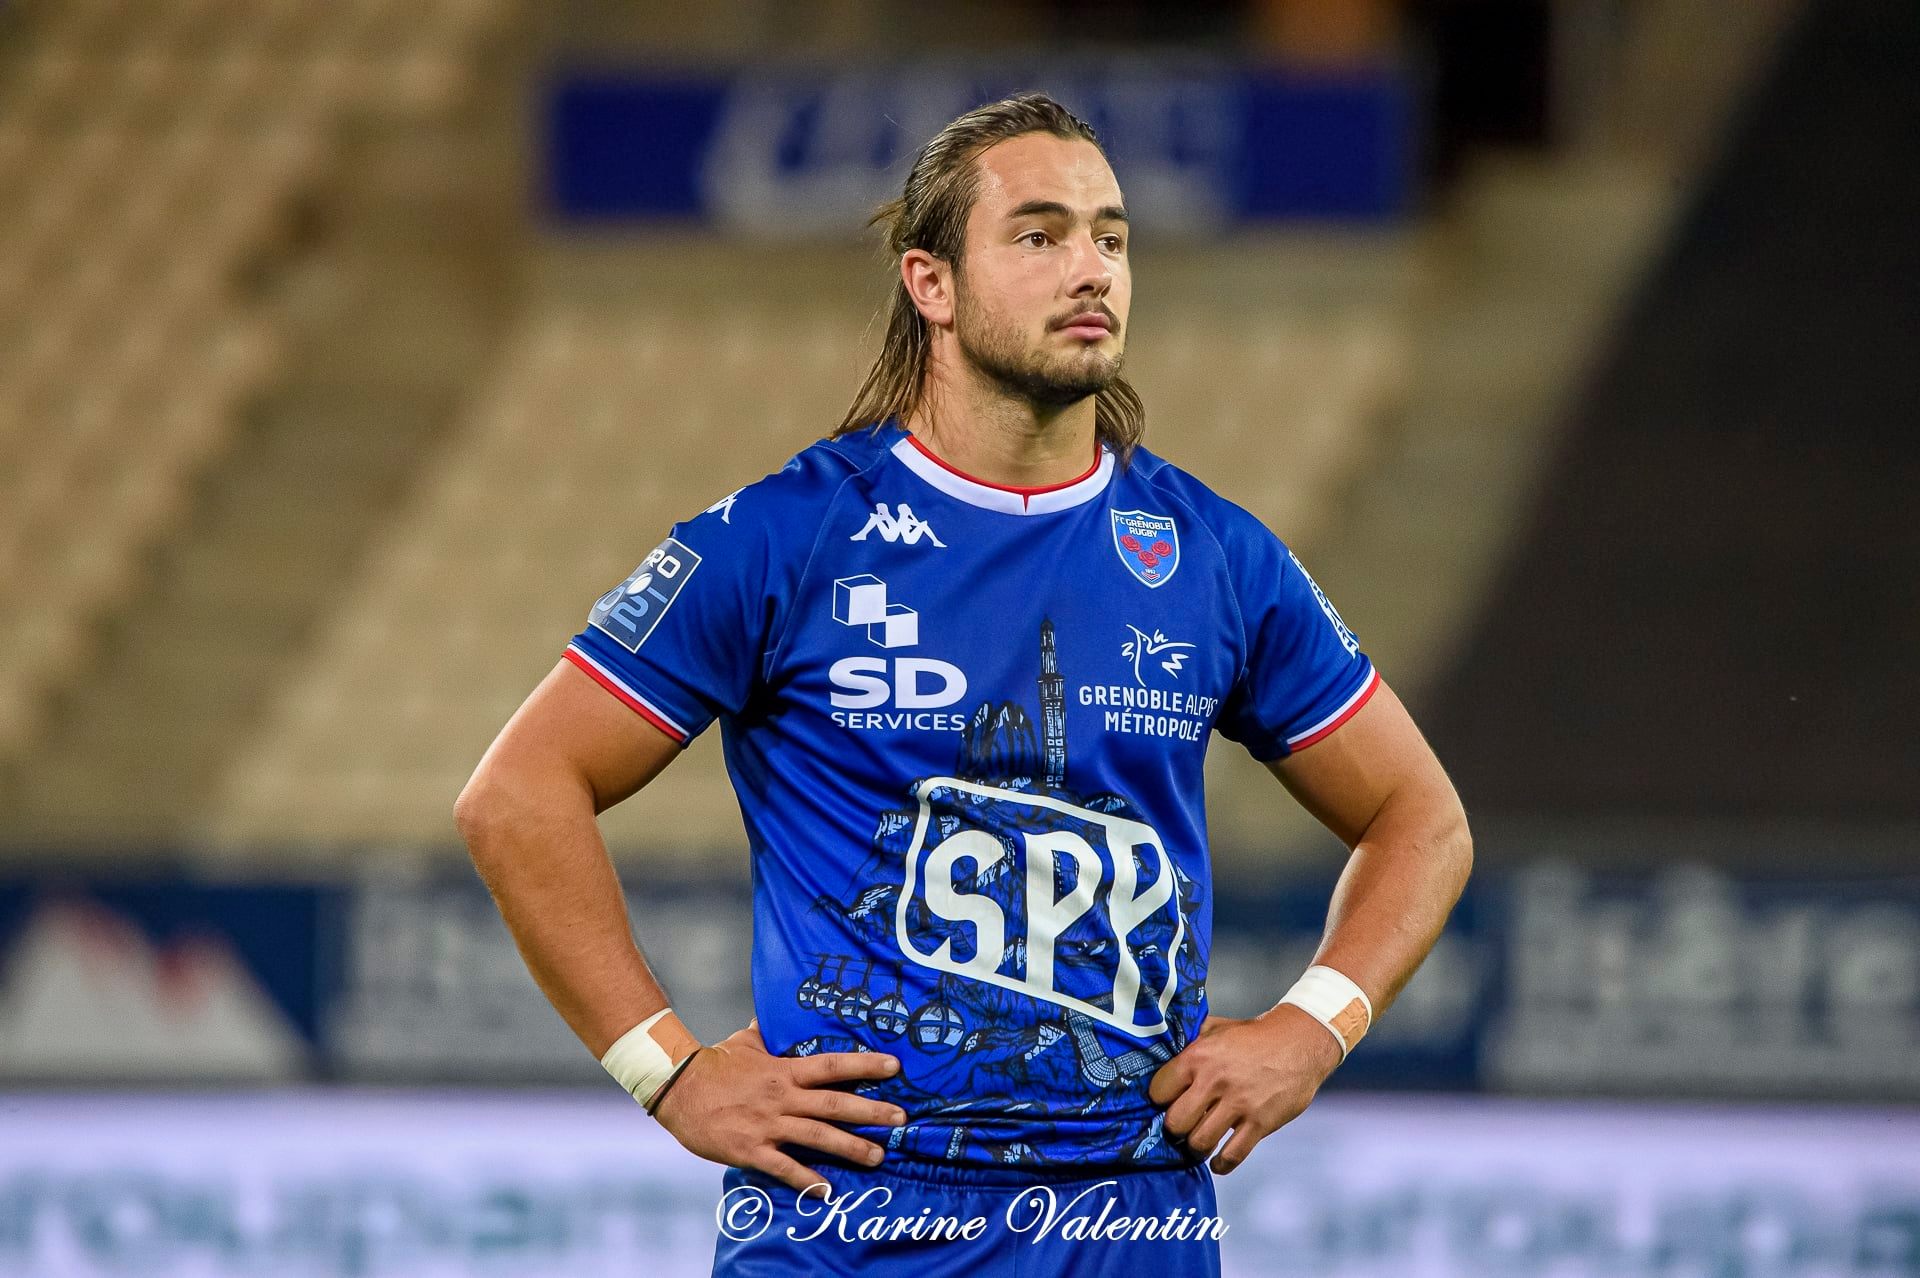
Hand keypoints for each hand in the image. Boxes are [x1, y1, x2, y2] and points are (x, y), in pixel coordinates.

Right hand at [652, 1021, 907, 1192]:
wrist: (677, 1088)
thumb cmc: (714, 1063)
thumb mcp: (746, 1040)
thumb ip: (770, 1031)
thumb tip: (781, 1009)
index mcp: (784, 1071)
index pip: (832, 1066)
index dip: (864, 1066)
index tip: (895, 1067)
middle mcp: (782, 1098)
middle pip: (835, 1104)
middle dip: (871, 1112)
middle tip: (902, 1119)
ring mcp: (768, 1125)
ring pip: (818, 1138)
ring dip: (851, 1147)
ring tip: (879, 1157)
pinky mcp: (751, 1150)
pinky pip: (784, 1168)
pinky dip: (806, 1181)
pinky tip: (827, 1192)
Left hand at [1148, 1006, 1343, 1174]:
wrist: (1299, 1042)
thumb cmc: (1254, 1036)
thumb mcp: (1216, 1028)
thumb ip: (1189, 1041)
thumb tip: (1162, 1050)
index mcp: (1199, 1057)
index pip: (1159, 1090)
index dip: (1159, 1100)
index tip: (1164, 1104)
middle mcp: (1215, 1081)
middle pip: (1176, 1122)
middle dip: (1175, 1129)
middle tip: (1181, 1127)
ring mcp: (1239, 1104)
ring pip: (1200, 1142)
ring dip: (1196, 1148)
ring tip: (1198, 1143)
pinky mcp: (1261, 1123)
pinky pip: (1233, 1155)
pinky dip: (1221, 1164)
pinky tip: (1217, 1162)